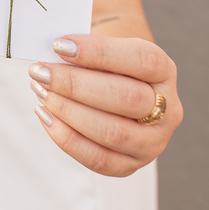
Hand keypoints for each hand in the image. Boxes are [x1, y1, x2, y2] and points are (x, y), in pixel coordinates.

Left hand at [29, 34, 181, 175]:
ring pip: (113, 132)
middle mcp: (168, 109)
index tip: (59, 45)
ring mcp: (153, 142)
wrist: (116, 86)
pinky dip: (67, 138)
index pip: (142, 60)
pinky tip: (45, 115)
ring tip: (40, 91)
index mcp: (165, 71)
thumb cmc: (105, 62)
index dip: (99, 52)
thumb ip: (84, 47)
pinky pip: (99, 159)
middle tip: (41, 72)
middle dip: (76, 85)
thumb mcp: (104, 45)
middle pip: (127, 98)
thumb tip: (51, 55)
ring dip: (69, 111)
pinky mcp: (130, 165)